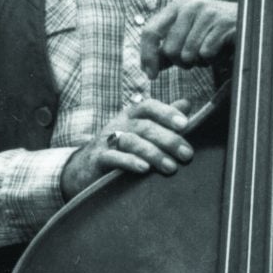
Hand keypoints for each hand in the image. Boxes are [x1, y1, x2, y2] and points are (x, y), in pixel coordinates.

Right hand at [60, 95, 194, 198]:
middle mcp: (119, 124)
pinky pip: (114, 158)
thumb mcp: (141, 130)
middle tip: (186, 154)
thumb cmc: (120, 147)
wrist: (85, 168)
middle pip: (144, 126)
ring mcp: (107, 141)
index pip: (149, 106)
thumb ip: (163, 118)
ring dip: (153, 154)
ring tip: (171, 167)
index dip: (167, 112)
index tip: (185, 124)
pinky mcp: (98, 159)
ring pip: (131, 142)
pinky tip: (145, 169)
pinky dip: (130, 162)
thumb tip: (187, 103)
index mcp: (131, 115)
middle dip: (168, 139)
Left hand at [140, 0, 237, 67]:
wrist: (251, 21)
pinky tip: (220, 50)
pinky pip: (206, 54)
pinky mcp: (223, 23)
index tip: (150, 75)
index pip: (150, 31)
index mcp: (177, 6)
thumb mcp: (188, 36)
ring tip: (209, 52)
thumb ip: (167, 50)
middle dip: (181, 63)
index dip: (147, 56)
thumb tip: (148, 68)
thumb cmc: (214, 32)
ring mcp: (207, 12)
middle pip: (169, 49)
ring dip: (198, 62)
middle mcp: (190, 5)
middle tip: (195, 59)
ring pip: (188, 54)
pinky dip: (212, 59)